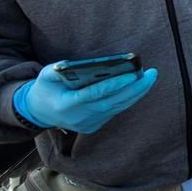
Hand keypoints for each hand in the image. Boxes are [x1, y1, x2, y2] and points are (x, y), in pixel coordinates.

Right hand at [13, 63, 157, 133]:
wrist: (39, 112)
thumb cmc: (45, 88)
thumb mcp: (45, 75)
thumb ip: (58, 69)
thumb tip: (79, 64)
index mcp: (66, 105)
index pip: (95, 94)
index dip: (115, 84)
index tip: (133, 74)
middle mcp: (79, 117)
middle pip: (113, 102)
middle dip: (135, 88)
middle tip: (151, 73)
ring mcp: (88, 124)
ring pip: (117, 108)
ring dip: (136, 93)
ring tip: (149, 77)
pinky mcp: (94, 126)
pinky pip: (115, 111)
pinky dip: (128, 99)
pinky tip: (139, 86)